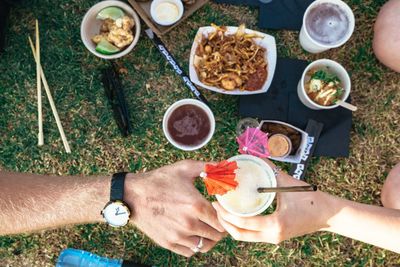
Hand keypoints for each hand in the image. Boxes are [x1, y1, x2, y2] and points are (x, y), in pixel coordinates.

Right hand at [124, 160, 224, 256]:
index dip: (225, 217)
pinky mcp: (169, 243)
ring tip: (207, 229)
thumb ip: (207, 166)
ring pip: (205, 246)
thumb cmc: (159, 180)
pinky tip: (193, 235)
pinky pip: (190, 252)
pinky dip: (195, 246)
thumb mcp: (183, 168)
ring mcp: (178, 236)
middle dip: (220, 228)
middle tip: (217, 221)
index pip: (223, 221)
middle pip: (217, 235)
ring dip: (209, 239)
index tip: (222, 212)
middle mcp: (189, 224)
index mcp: (196, 206)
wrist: (133, 195)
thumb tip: (223, 164)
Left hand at [212, 159, 329, 243]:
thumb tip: (252, 153)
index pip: (243, 222)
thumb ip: (269, 168)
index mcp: (275, 224)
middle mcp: (272, 235)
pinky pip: (252, 235)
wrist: (329, 215)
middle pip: (239, 234)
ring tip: (222, 211)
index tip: (217, 202)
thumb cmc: (311, 199)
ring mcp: (274, 239)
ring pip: (244, 237)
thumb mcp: (287, 182)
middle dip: (224, 222)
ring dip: (230, 226)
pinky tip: (235, 215)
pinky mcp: (275, 237)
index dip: (226, 213)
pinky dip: (240, 227)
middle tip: (215, 207)